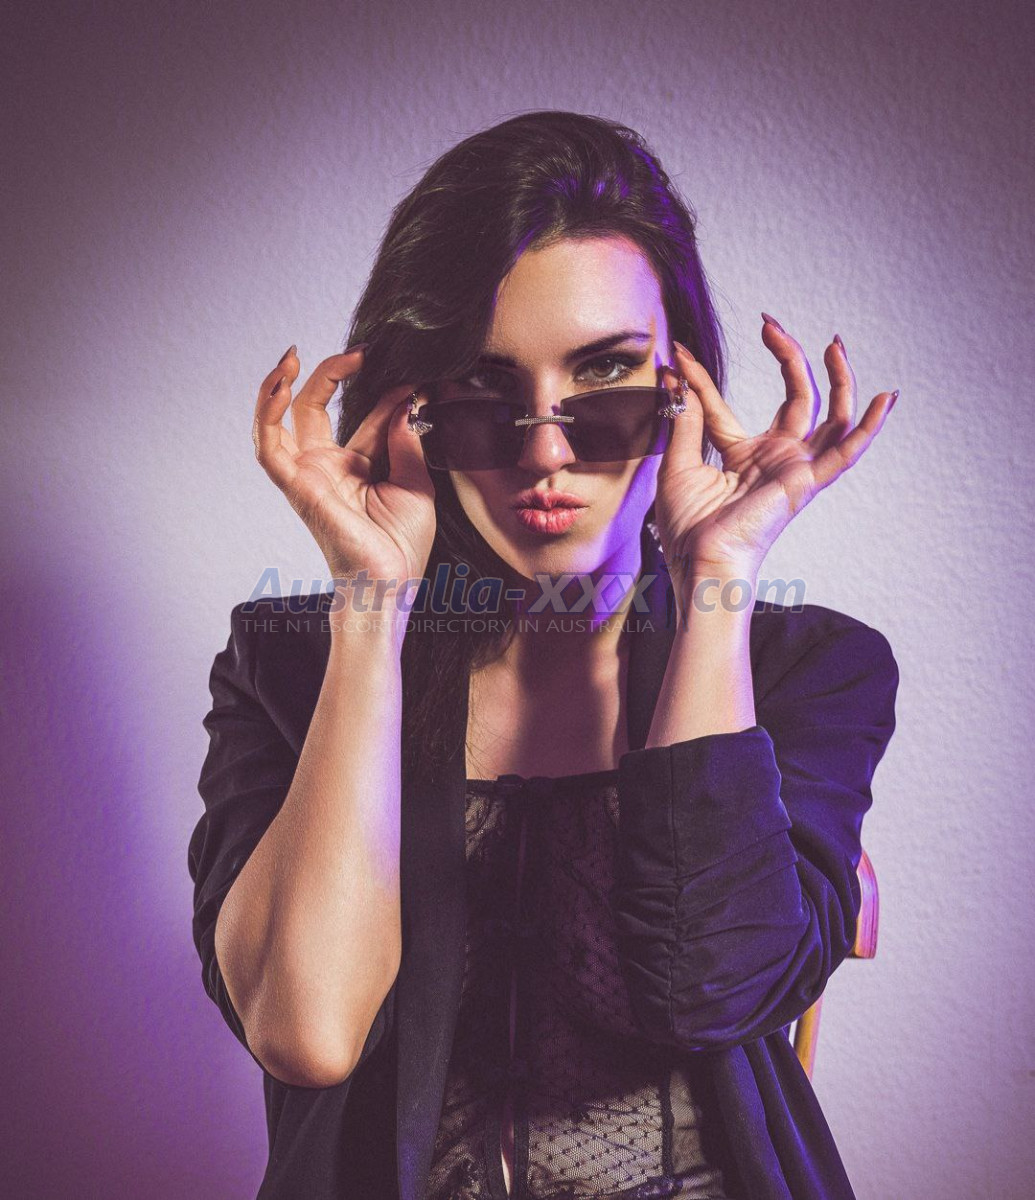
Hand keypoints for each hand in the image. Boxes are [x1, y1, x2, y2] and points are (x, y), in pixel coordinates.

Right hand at [252, 345, 436, 603]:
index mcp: (356, 466)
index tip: (410, 379)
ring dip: (280, 386)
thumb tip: (405, 400)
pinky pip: (269, 447)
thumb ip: (406, 440)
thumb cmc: (402, 545)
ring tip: (291, 356)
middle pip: (315, 407)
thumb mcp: (416, 482)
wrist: (390, 582)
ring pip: (281, 421)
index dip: (385, 394)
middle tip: (359, 354)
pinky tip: (279, 386)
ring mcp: (308, 475)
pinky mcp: (296, 486)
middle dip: (330, 374)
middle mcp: (328, 466)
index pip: (364, 416)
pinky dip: (267, 414)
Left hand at [653, 316, 897, 581]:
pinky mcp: (807, 481)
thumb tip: (678, 376)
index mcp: (740, 457)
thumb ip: (684, 419)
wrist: (701, 561)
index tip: (681, 353)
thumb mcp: (677, 463)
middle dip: (789, 356)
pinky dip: (869, 427)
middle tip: (770, 323)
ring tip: (834, 343)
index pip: (722, 406)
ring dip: (838, 378)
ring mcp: (794, 468)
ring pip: (832, 416)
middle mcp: (774, 458)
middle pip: (796, 398)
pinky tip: (887, 398)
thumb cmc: (688, 528)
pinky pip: (848, 452)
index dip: (701, 379)